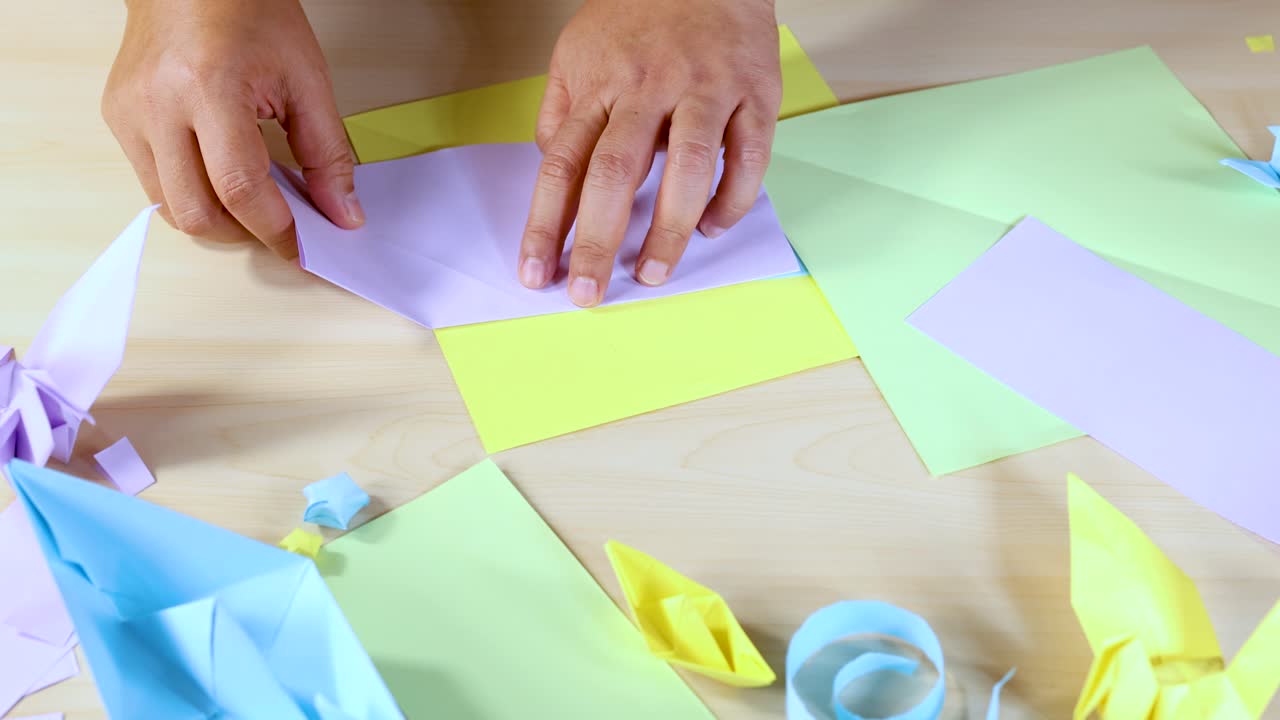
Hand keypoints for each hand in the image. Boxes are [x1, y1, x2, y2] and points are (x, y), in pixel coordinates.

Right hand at [102, 0, 362, 257]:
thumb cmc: (248, 12)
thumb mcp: (307, 78)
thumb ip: (328, 153)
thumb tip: (341, 214)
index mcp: (209, 87)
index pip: (240, 187)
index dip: (277, 229)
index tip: (304, 248)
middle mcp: (158, 104)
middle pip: (197, 212)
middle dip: (245, 233)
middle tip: (280, 223)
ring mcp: (129, 113)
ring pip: (169, 207)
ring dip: (216, 218)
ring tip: (251, 195)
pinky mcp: (116, 118)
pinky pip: (152, 182)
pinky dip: (191, 192)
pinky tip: (220, 170)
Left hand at [519, 0, 781, 305]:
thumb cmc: (638, 13)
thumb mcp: (577, 50)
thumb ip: (561, 110)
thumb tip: (553, 170)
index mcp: (600, 83)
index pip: (561, 164)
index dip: (544, 224)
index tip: (535, 272)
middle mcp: (649, 88)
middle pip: (615, 174)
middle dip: (596, 243)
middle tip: (587, 294)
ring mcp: (706, 91)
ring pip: (686, 170)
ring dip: (667, 232)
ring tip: (651, 275)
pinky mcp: (756, 93)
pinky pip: (747, 158)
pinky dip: (731, 200)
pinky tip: (713, 228)